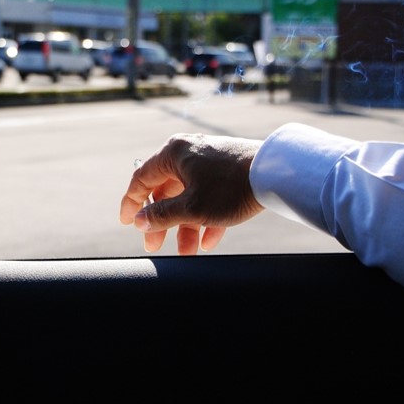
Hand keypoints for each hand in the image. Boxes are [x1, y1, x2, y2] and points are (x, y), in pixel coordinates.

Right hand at [120, 133, 264, 254]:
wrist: (276, 173)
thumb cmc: (230, 187)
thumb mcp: (192, 207)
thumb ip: (162, 215)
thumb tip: (140, 221)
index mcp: (173, 154)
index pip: (141, 179)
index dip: (131, 203)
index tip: (127, 223)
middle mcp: (188, 152)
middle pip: (166, 191)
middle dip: (162, 223)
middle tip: (155, 246)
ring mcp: (208, 160)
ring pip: (188, 196)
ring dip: (185, 225)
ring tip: (188, 251)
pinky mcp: (226, 170)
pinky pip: (208, 195)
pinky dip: (205, 217)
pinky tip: (210, 240)